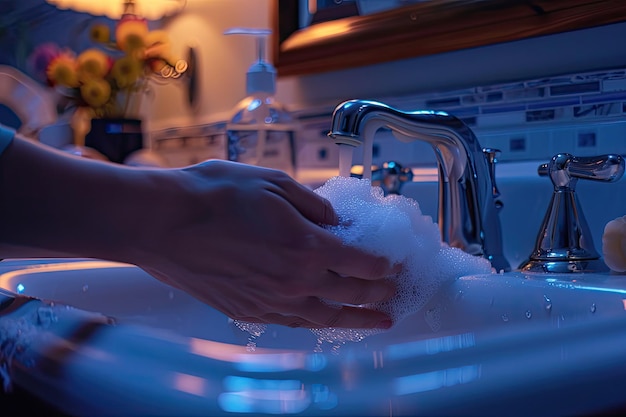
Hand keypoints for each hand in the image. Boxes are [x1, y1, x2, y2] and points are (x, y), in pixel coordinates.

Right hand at [132, 160, 396, 328]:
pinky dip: (317, 323)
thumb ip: (313, 205)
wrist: (162, 223)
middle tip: (395, 293)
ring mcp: (270, 301)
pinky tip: (324, 321)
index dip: (385, 264)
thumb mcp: (274, 183)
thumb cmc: (213, 196)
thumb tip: (336, 220)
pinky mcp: (248, 311)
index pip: (361, 262)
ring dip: (357, 319)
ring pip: (326, 316)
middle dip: (379, 292)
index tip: (396, 264)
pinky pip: (293, 323)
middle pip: (350, 292)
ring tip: (378, 321)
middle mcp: (294, 281)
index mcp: (306, 246)